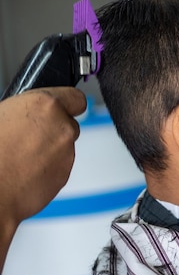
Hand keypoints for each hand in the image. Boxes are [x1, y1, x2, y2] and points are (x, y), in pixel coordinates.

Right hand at [0, 87, 85, 225]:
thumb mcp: (1, 115)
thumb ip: (22, 112)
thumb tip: (24, 115)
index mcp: (45, 106)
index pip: (75, 98)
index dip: (68, 104)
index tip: (63, 107)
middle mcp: (62, 128)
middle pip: (68, 125)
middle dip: (53, 131)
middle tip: (29, 138)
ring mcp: (66, 153)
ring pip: (63, 148)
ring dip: (49, 151)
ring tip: (20, 158)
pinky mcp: (64, 176)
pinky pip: (59, 168)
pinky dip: (47, 170)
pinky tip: (24, 172)